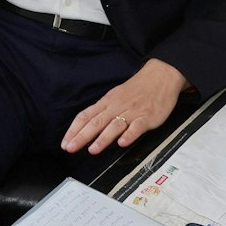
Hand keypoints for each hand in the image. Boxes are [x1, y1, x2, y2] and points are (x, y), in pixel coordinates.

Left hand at [61, 59, 187, 154]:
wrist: (161, 75)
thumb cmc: (137, 89)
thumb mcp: (115, 96)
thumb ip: (103, 112)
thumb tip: (86, 129)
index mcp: (107, 102)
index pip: (86, 116)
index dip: (74, 130)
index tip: (65, 143)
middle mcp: (117, 106)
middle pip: (96, 122)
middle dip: (82, 136)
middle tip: (71, 148)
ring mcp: (132, 112)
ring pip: (115, 125)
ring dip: (103, 138)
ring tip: (93, 150)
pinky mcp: (147, 116)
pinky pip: (137, 126)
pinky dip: (129, 135)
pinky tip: (123, 143)